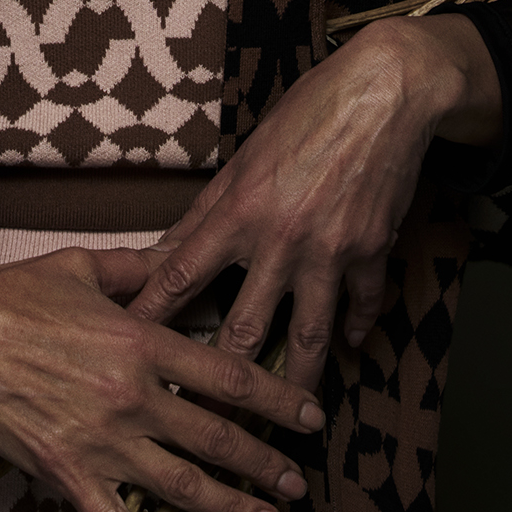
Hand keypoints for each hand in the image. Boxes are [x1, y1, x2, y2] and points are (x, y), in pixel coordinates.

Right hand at [0, 225, 321, 511]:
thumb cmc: (12, 293)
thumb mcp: (83, 267)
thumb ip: (137, 268)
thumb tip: (174, 260)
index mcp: (142, 340)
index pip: (228, 376)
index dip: (277, 400)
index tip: (309, 417)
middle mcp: (132, 395)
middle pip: (217, 437)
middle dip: (266, 463)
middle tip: (298, 482)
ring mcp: (100, 440)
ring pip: (181, 485)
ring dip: (232, 509)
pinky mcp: (64, 472)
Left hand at [125, 17, 502, 393]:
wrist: (383, 91)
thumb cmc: (308, 111)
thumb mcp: (247, 155)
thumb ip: (210, 207)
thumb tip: (170, 247)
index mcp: (239, 209)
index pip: (183, 273)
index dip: (153, 314)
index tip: (128, 349)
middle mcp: (281, 237)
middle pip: (245, 325)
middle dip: (223, 380)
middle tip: (206, 419)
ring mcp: (330, 250)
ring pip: (308, 334)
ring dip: (295, 381)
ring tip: (285, 418)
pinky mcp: (372, 251)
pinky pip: (362, 304)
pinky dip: (357, 327)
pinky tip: (351, 348)